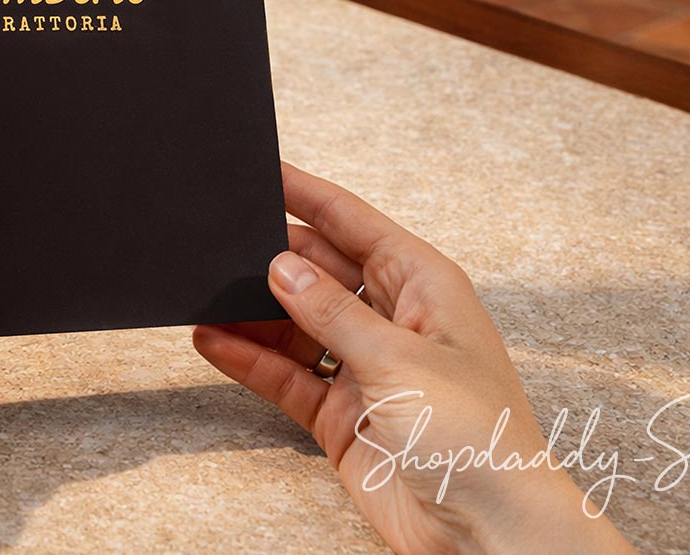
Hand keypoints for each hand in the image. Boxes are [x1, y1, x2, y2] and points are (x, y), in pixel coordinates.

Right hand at [194, 163, 636, 554]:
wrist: (489, 533)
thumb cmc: (478, 437)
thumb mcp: (399, 361)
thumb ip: (331, 313)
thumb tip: (281, 265)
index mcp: (423, 287)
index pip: (355, 224)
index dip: (309, 195)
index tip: (263, 170)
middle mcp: (393, 321)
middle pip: (320, 272)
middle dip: (271, 258)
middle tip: (217, 241)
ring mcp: (365, 369)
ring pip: (296, 325)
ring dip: (253, 313)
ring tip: (201, 293)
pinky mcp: (342, 416)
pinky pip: (287, 375)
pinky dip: (250, 359)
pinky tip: (211, 341)